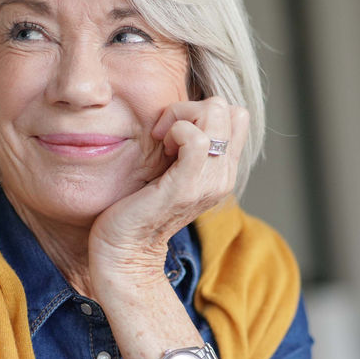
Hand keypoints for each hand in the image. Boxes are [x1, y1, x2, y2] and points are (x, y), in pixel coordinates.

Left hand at [90, 96, 248, 286]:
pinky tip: (161, 146)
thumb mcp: (170, 170)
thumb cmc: (137, 206)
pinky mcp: (187, 187)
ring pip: (215, 115)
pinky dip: (176, 130)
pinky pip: (197, 139)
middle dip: (189, 109)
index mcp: (223, 170)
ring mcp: (209, 183)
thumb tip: (180, 114)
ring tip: (163, 141)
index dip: (202, 111)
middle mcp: (224, 176)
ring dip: (180, 117)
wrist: (124, 249)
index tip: (172, 131)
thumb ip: (185, 147)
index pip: (235, 115)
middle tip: (164, 134)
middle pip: (227, 110)